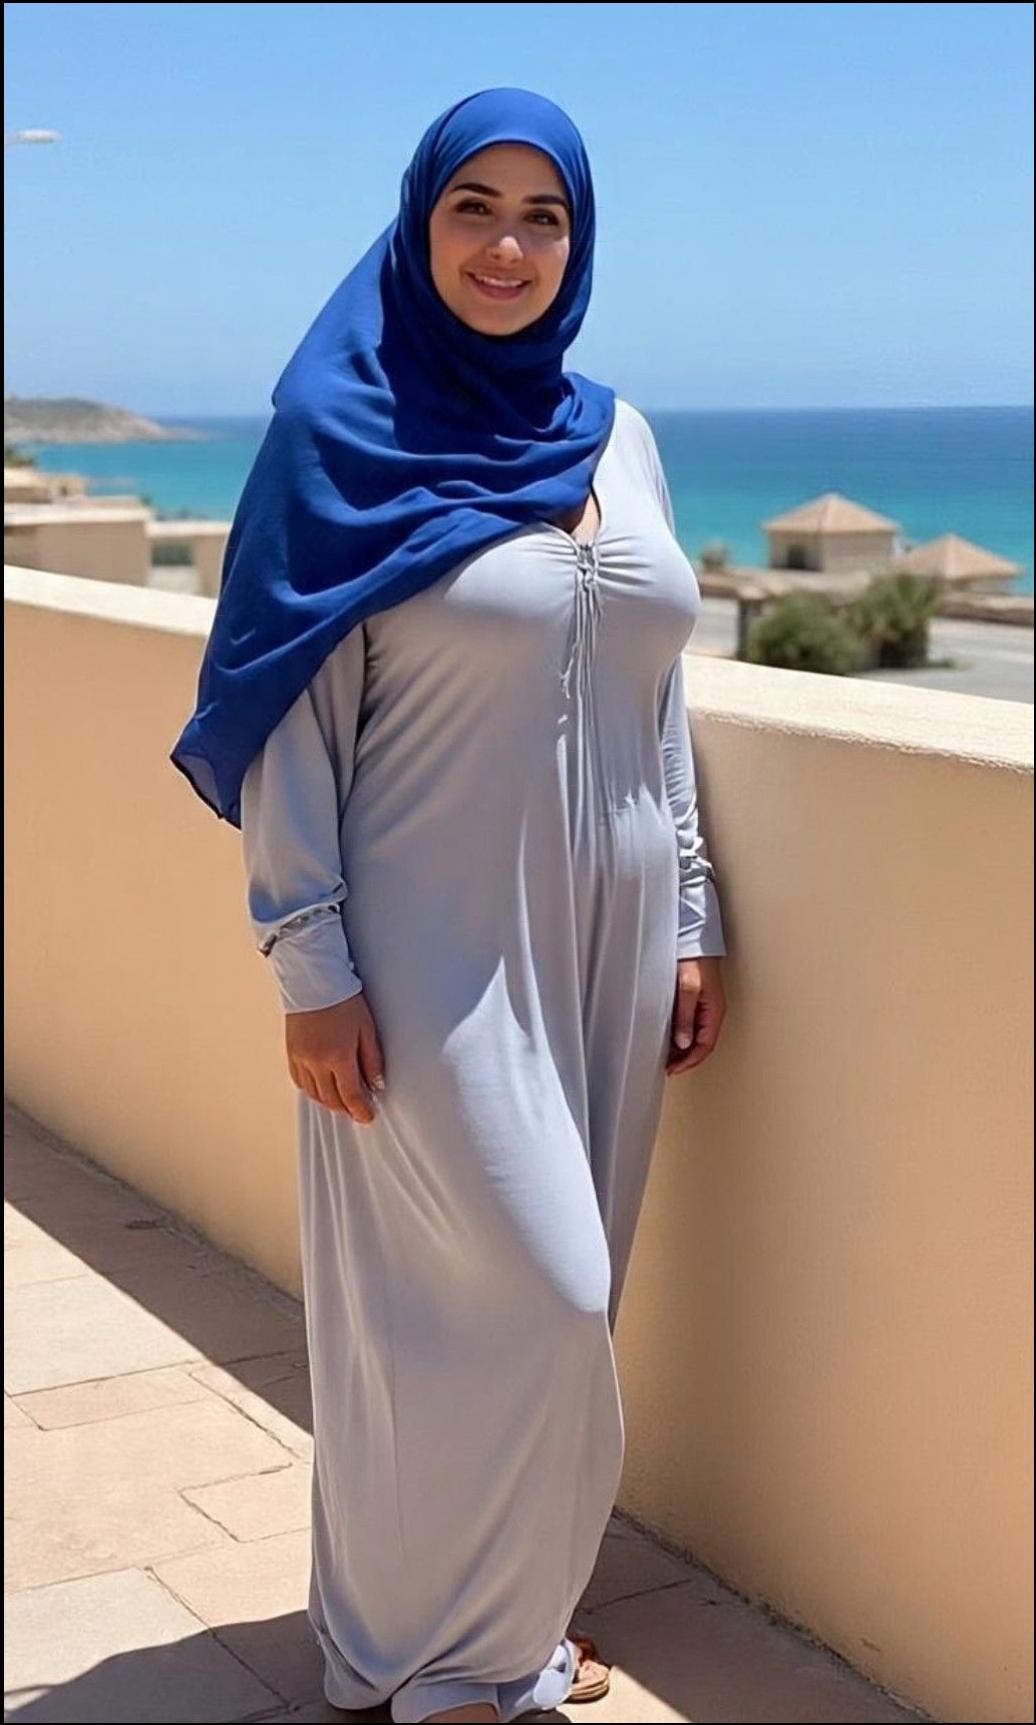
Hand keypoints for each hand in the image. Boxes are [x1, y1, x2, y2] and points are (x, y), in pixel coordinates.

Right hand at [284, 992, 385, 1123]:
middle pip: (331, 1099)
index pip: (351, 1095)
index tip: (368, 1116)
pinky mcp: (291, 1053)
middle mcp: (316, 1062)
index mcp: (338, 1056)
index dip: (361, 1110)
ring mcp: (301, 1059)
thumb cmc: (343, 1000)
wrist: (314, 981)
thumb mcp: (366, 1028)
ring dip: (329, 1103)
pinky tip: (321, 1090)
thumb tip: (376, 1083)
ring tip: (341, 1102)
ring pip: (314, 1094)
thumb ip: (372, 1059)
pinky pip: (300, 1082)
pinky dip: (312, 1091)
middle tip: (357, 1111)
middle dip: (346, 1109)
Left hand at [666, 956, 725, 1076]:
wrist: (694, 940)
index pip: (705, 1047)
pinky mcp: (696, 1002)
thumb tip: (684, 1044)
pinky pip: (691, 1026)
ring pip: (696, 1037)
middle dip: (686, 1060)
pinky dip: (680, 1037)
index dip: (690, 1062)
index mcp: (714, 1012)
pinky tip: (669, 1039)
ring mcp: (705, 1008)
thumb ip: (685, 1018)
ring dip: (682, 1050)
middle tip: (668, 1068)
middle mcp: (712, 1013)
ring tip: (667, 1058)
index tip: (674, 1070)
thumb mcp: (687, 990)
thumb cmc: (694, 961)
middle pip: (701, 1045)